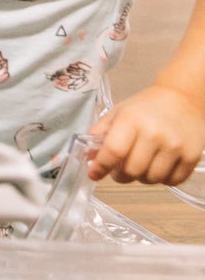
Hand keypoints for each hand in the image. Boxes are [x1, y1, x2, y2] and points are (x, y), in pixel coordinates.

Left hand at [89, 85, 204, 184]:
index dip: (101, 166)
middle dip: (121, 175)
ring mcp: (175, 146)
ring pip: (151, 179)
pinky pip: (172, 181)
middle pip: (132, 170)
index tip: (94, 174)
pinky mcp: (191, 156)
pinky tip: (158, 167)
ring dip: (142, 178)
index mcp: (131, 120)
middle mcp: (154, 134)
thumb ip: (100, 133)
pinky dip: (162, 180)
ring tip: (141, 166)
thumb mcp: (118, 112)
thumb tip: (88, 157)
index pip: (113, 151)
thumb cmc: (147, 106)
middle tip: (120, 169)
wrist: (183, 98)